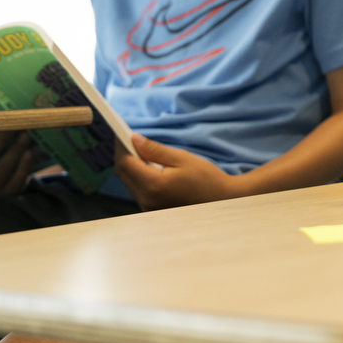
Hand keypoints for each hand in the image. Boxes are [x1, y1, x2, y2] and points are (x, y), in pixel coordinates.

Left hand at [115, 134, 242, 209]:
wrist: (221, 201)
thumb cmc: (205, 178)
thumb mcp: (182, 158)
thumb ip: (155, 150)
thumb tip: (134, 139)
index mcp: (153, 185)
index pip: (125, 163)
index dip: (121, 146)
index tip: (121, 132)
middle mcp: (146, 199)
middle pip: (123, 173)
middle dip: (123, 154)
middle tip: (128, 139)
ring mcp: (148, 207)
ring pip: (129, 182)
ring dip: (130, 165)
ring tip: (139, 151)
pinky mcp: (152, 210)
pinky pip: (137, 190)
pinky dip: (138, 176)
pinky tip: (147, 167)